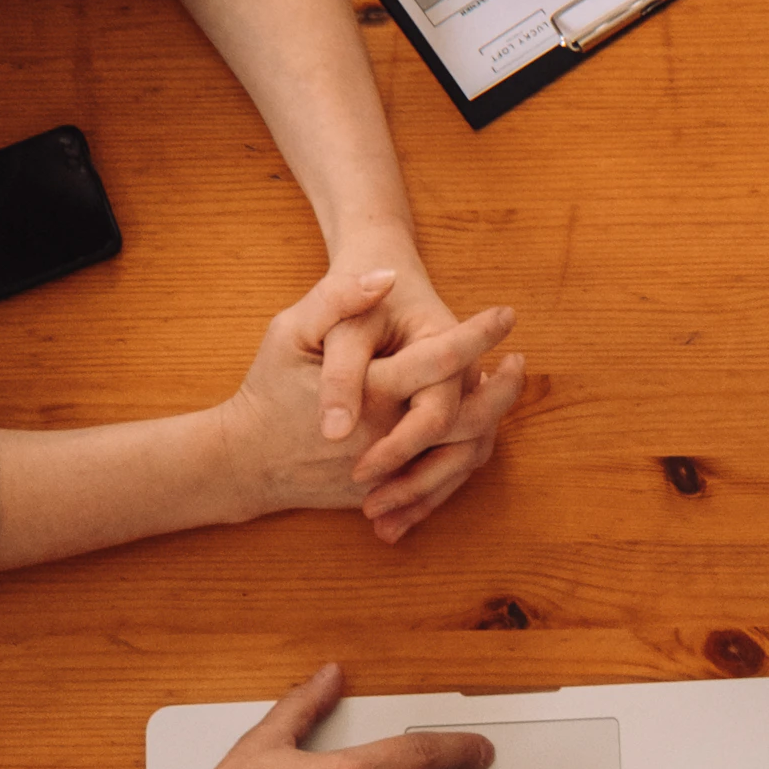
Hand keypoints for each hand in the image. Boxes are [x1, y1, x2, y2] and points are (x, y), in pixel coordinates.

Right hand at [220, 261, 524, 544]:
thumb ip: (337, 299)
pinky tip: (479, 425)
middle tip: (520, 361)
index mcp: (369, 392)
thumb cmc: (268, 389)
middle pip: (468, 419)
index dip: (477, 335)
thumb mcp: (290, 332)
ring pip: (461, 456)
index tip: (504, 314)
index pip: (439, 360)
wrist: (248, 460)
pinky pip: (439, 479)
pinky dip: (464, 454)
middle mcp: (386, 438)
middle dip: (502, 390)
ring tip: (504, 388)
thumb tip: (385, 276)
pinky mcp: (388, 492)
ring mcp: (390, 473)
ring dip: (491, 421)